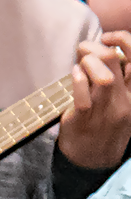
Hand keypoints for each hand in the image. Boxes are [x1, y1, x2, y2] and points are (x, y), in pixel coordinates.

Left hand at [56, 32, 130, 168]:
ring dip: (85, 60)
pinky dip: (77, 79)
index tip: (107, 37)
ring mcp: (105, 110)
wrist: (93, 160)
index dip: (123, 40)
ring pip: (101, 75)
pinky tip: (73, 74)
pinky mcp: (85, 119)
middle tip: (83, 48)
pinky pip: (83, 95)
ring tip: (79, 61)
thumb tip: (103, 51)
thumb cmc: (104, 126)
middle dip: (96, 47)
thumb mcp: (122, 103)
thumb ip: (119, 80)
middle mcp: (124, 99)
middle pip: (114, 60)